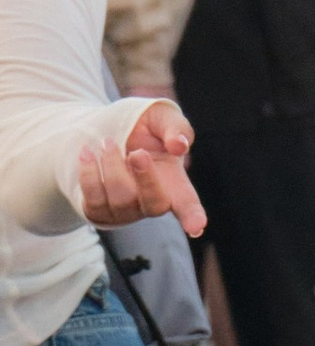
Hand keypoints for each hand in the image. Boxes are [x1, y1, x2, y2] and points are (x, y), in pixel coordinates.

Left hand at [75, 98, 203, 235]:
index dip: (193, 216)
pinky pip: (93, 199)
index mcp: (175, 183)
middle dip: (146, 179)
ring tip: (107, 141)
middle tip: (138, 152)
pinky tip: (87, 153)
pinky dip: (89, 173)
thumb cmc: (144, 129)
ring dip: (112, 165)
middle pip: (155, 204)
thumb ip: (176, 127)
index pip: (188, 203)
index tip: (197, 227)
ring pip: (121, 198)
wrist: (103, 132)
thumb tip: (179, 145)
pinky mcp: (98, 211)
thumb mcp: (162, 118)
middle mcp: (151, 203)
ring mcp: (125, 211)